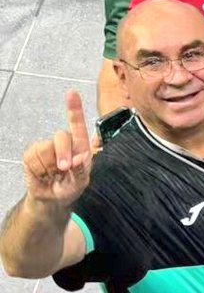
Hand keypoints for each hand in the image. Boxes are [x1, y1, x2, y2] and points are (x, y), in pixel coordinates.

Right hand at [23, 90, 94, 206]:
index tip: (71, 93)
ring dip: (49, 166)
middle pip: (62, 136)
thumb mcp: (81, 182)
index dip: (74, 108)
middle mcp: (64, 142)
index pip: (78, 124)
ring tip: (53, 174)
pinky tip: (43, 174)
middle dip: (63, 154)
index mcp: (80, 145)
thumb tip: (81, 157)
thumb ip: (82, 170)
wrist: (51, 199)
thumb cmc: (70, 186)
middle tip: (64, 169)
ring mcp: (46, 147)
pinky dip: (38, 170)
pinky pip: (33, 158)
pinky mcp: (32, 154)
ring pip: (45, 148)